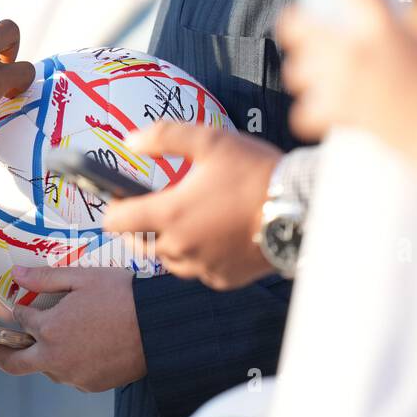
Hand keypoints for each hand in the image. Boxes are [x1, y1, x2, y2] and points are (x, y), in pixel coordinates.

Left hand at [0, 266, 145, 391]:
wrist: (160, 325)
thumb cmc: (123, 296)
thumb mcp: (81, 277)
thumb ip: (44, 278)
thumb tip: (16, 275)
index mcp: (50, 329)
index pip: (20, 320)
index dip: (20, 308)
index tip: (22, 302)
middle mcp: (57, 358)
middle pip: (16, 364)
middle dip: (1, 354)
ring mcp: (75, 375)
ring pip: (46, 368)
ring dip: (43, 354)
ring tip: (57, 333)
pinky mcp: (93, 384)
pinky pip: (70, 375)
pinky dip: (67, 362)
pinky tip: (82, 344)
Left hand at [101, 122, 281, 289]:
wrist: (303, 208)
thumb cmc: (256, 172)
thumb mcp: (209, 141)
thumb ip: (163, 137)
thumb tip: (129, 141)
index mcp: (169, 215)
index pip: (115, 221)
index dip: (113, 207)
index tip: (119, 197)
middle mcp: (181, 247)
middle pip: (137, 244)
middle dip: (137, 226)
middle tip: (149, 207)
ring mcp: (202, 267)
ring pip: (167, 260)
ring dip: (166, 242)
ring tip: (181, 219)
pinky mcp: (224, 279)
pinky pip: (197, 270)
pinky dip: (196, 256)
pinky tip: (209, 236)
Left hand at [276, 0, 416, 186]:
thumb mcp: (414, 43)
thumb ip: (378, 27)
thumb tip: (341, 13)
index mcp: (384, 26)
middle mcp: (357, 50)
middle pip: (294, 26)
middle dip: (301, 33)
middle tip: (315, 41)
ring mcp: (342, 83)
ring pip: (296, 71)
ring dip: (311, 78)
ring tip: (341, 85)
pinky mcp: (335, 114)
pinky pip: (301, 110)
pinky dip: (315, 114)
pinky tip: (338, 112)